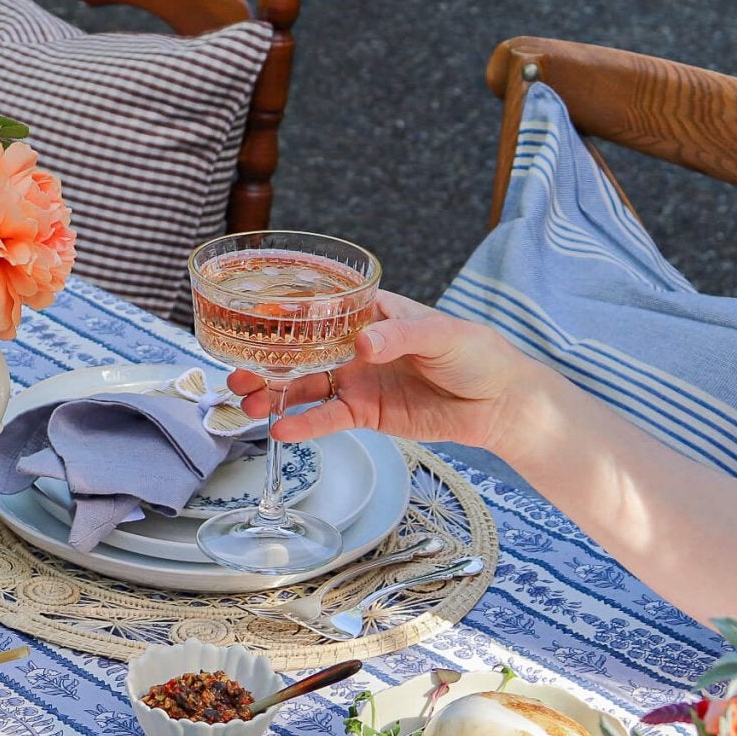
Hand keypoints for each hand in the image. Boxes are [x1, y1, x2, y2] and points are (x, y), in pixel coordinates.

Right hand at [228, 291, 550, 455]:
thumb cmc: (478, 354)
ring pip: (305, 386)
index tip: (253, 315)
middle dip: (266, 360)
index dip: (287, 311)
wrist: (500, 404)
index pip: (322, 307)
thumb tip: (364, 344)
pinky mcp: (365, 413)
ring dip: (274, 394)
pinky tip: (280, 428)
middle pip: (301, 350)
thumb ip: (400, 336)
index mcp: (372, 314)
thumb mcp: (442, 334)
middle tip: (236, 369)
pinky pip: (326, 418)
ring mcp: (357, 380)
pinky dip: (303, 424)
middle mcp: (356, 345)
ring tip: (246, 402)